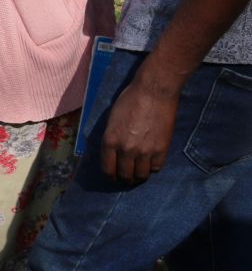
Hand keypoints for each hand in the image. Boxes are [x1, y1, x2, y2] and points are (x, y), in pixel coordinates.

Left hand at [100, 67, 180, 183]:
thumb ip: (112, 138)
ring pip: (141, 175)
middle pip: (124, 175)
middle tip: (127, 177)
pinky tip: (152, 163)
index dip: (110, 175)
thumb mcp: (111, 120)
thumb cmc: (130, 100)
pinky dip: (153, 168)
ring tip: (139, 173)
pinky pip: (157, 168)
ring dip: (139, 176)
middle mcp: (125, 149)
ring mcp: (144, 151)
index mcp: (109, 141)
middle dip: (124, 178)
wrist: (153, 92)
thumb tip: (113, 153)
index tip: (113, 176)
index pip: (107, 168)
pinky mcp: (161, 149)